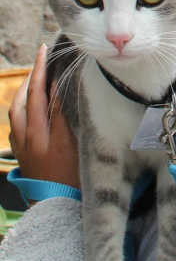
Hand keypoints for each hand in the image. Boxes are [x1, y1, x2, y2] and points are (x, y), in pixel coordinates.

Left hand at [9, 44, 79, 188]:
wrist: (54, 207)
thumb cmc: (71, 179)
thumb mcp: (74, 146)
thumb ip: (65, 119)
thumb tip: (60, 93)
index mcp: (41, 133)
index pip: (40, 94)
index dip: (43, 72)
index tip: (46, 52)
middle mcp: (27, 137)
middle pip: (25, 100)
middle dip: (32, 77)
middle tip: (42, 58)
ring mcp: (22, 145)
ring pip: (17, 111)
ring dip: (24, 91)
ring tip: (35, 78)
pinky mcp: (22, 153)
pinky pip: (17, 122)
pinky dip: (23, 107)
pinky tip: (31, 106)